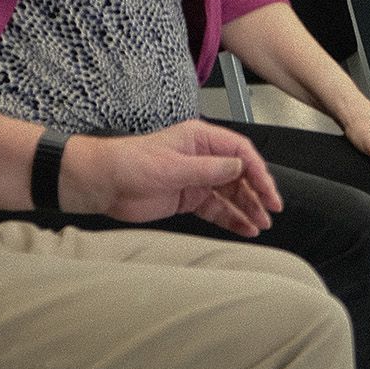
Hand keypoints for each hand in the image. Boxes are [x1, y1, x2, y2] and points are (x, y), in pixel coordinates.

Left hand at [60, 119, 284, 236]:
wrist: (99, 184)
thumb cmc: (128, 163)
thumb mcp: (172, 166)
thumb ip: (209, 169)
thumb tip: (239, 167)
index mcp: (201, 139)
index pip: (240, 153)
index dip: (258, 172)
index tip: (268, 191)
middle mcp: (202, 158)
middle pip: (240, 175)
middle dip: (256, 194)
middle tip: (270, 211)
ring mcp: (196, 179)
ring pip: (230, 194)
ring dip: (246, 209)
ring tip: (260, 225)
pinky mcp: (187, 199)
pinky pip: (216, 210)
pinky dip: (230, 219)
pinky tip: (243, 228)